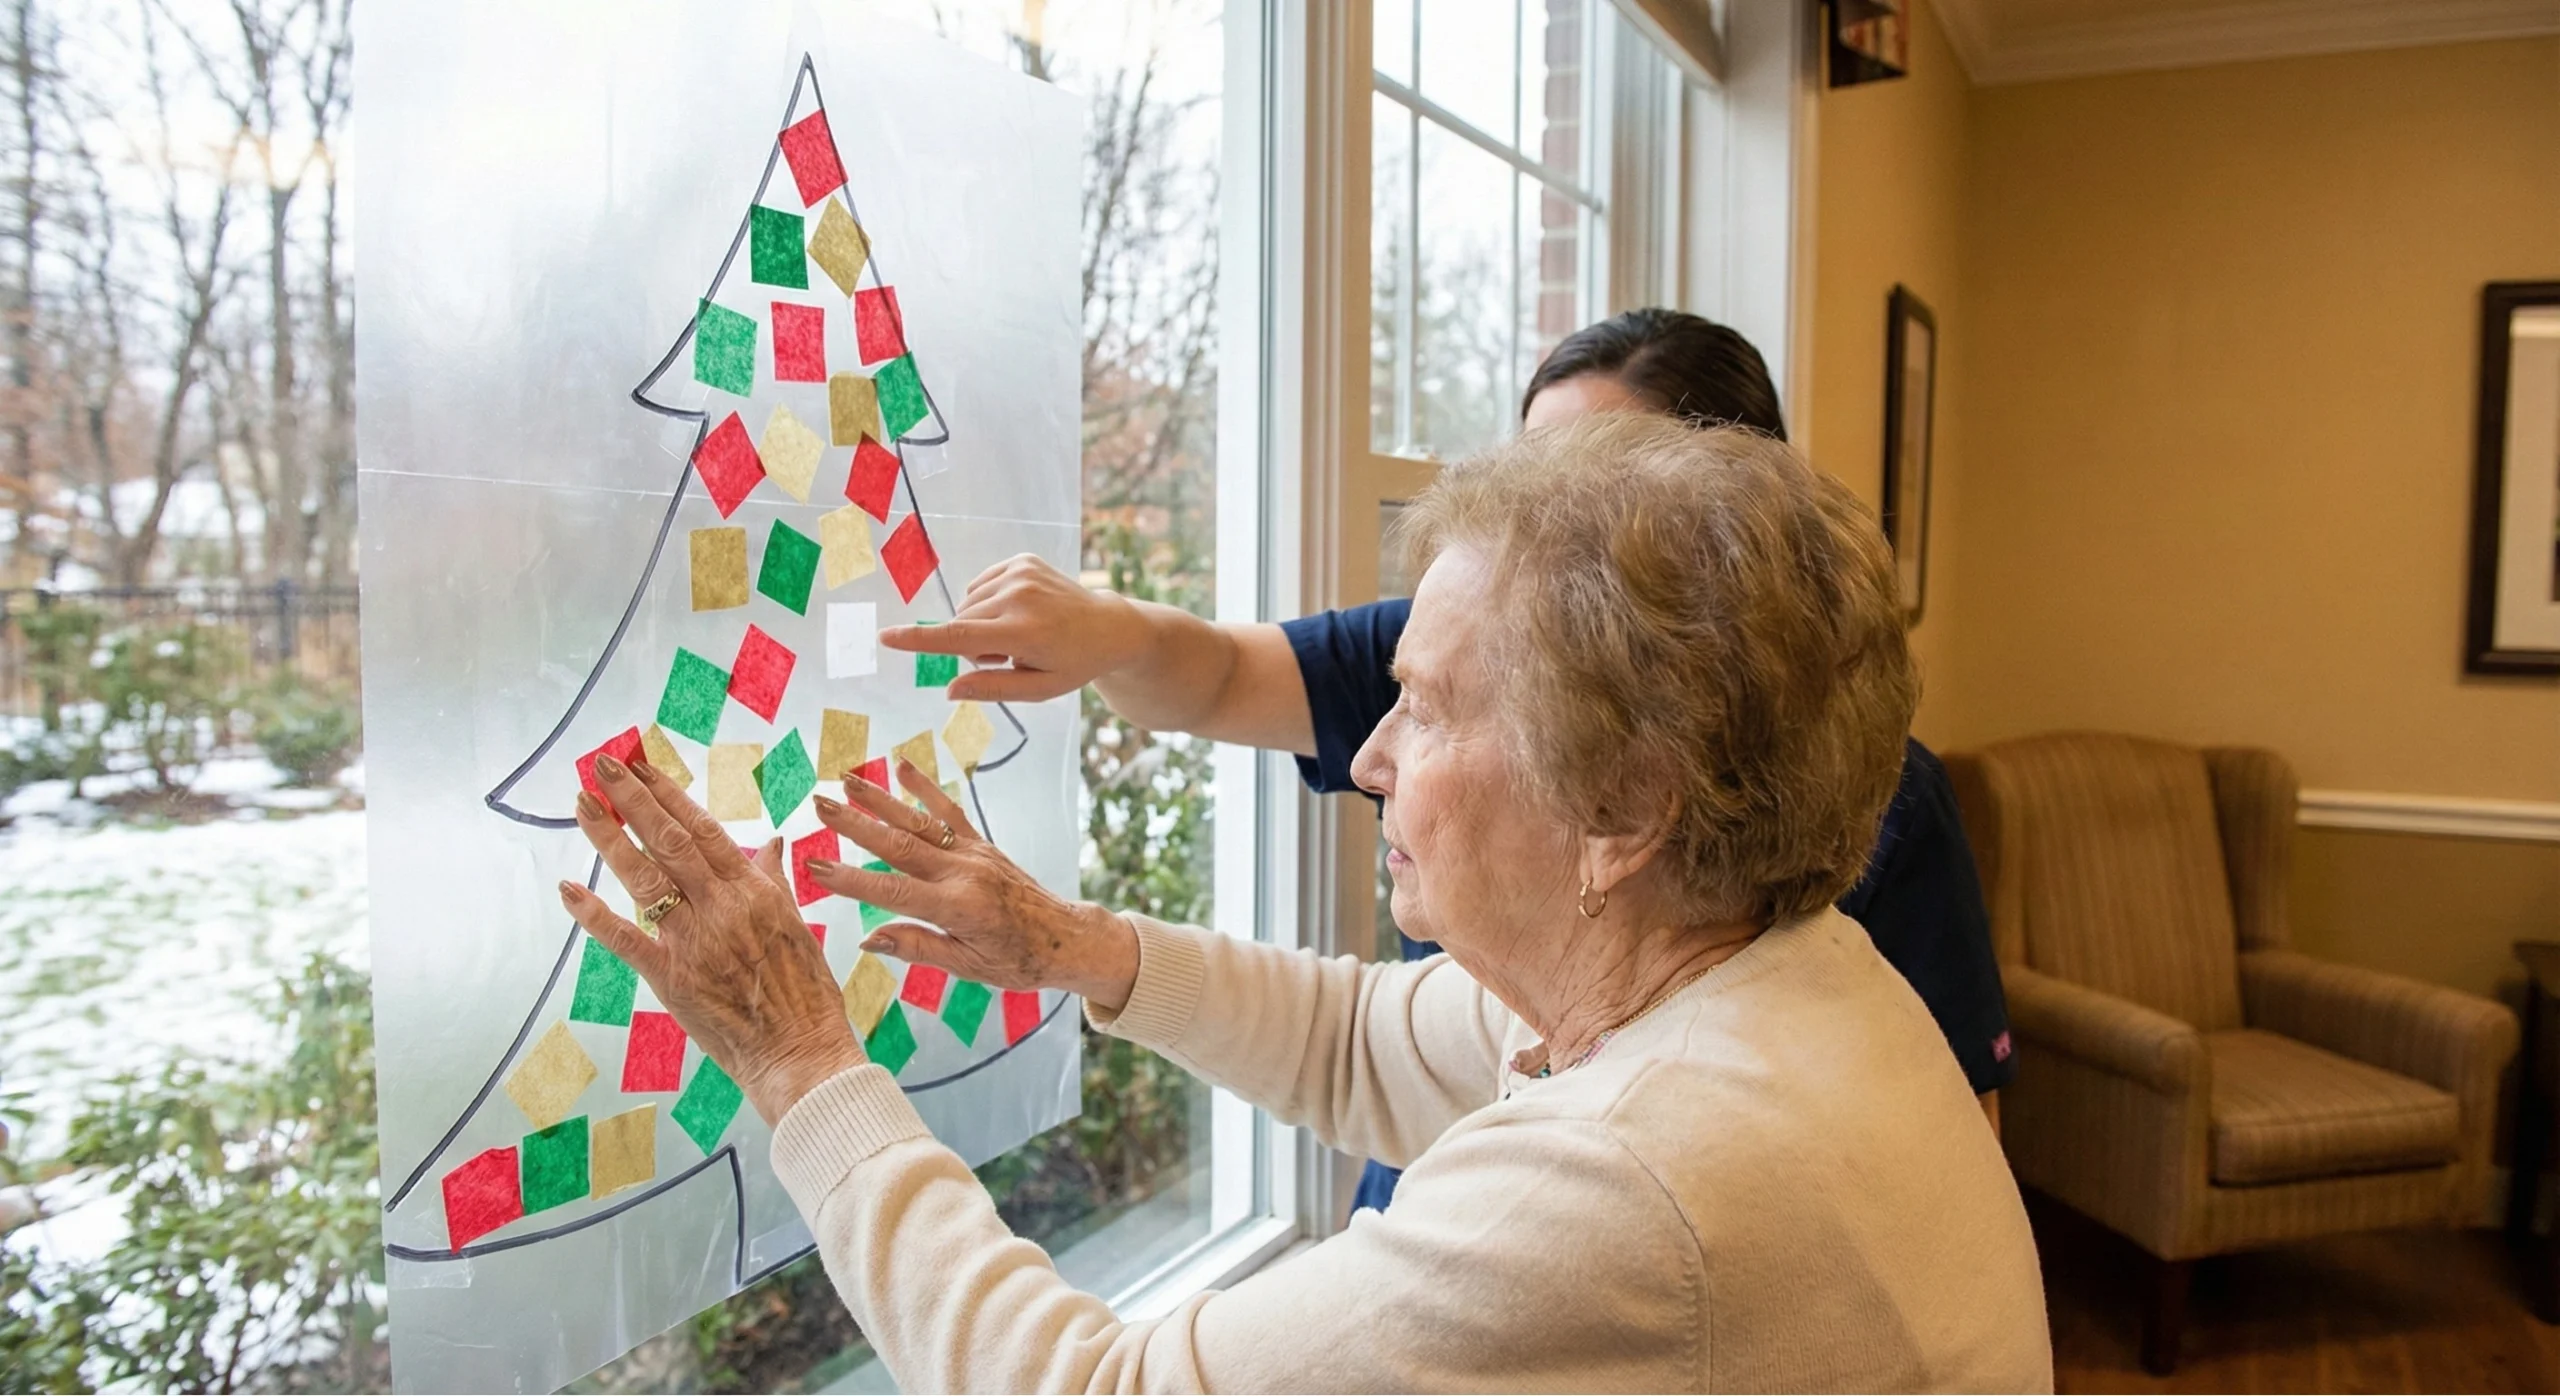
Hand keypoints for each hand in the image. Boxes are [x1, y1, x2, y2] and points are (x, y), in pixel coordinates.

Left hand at [558, 755, 864, 1124]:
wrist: (801, 1053)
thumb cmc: (805, 994)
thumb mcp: (797, 925)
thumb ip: (775, 882)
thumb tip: (770, 844)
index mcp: (755, 891)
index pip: (704, 829)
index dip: (670, 795)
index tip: (644, 767)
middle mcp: (723, 907)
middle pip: (670, 841)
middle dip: (633, 799)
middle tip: (604, 765)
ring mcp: (695, 941)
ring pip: (645, 878)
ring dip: (610, 838)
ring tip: (584, 803)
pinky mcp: (671, 978)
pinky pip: (626, 939)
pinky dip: (594, 913)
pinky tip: (569, 888)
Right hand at [811, 759, 1139, 1011]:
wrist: (1065, 938)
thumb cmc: (1017, 961)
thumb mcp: (968, 967)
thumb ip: (918, 947)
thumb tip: (868, 939)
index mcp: (958, 908)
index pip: (893, 891)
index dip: (852, 880)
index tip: (815, 867)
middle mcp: (964, 873)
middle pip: (899, 844)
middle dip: (855, 824)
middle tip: (818, 804)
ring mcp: (974, 854)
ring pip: (919, 822)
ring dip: (881, 799)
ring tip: (846, 779)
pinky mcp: (982, 844)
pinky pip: (950, 812)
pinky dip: (925, 788)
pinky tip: (902, 766)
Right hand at [877, 554, 1147, 702]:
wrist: (1108, 626)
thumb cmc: (1073, 664)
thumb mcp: (1039, 689)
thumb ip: (992, 688)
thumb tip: (948, 690)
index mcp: (1024, 633)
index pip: (960, 638)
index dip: (920, 640)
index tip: (887, 637)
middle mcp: (1020, 597)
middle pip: (961, 625)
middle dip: (972, 646)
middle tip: (1009, 657)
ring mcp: (1021, 573)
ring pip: (967, 606)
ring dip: (979, 625)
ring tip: (1016, 634)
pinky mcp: (1022, 560)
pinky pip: (979, 586)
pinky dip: (988, 604)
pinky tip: (1017, 612)